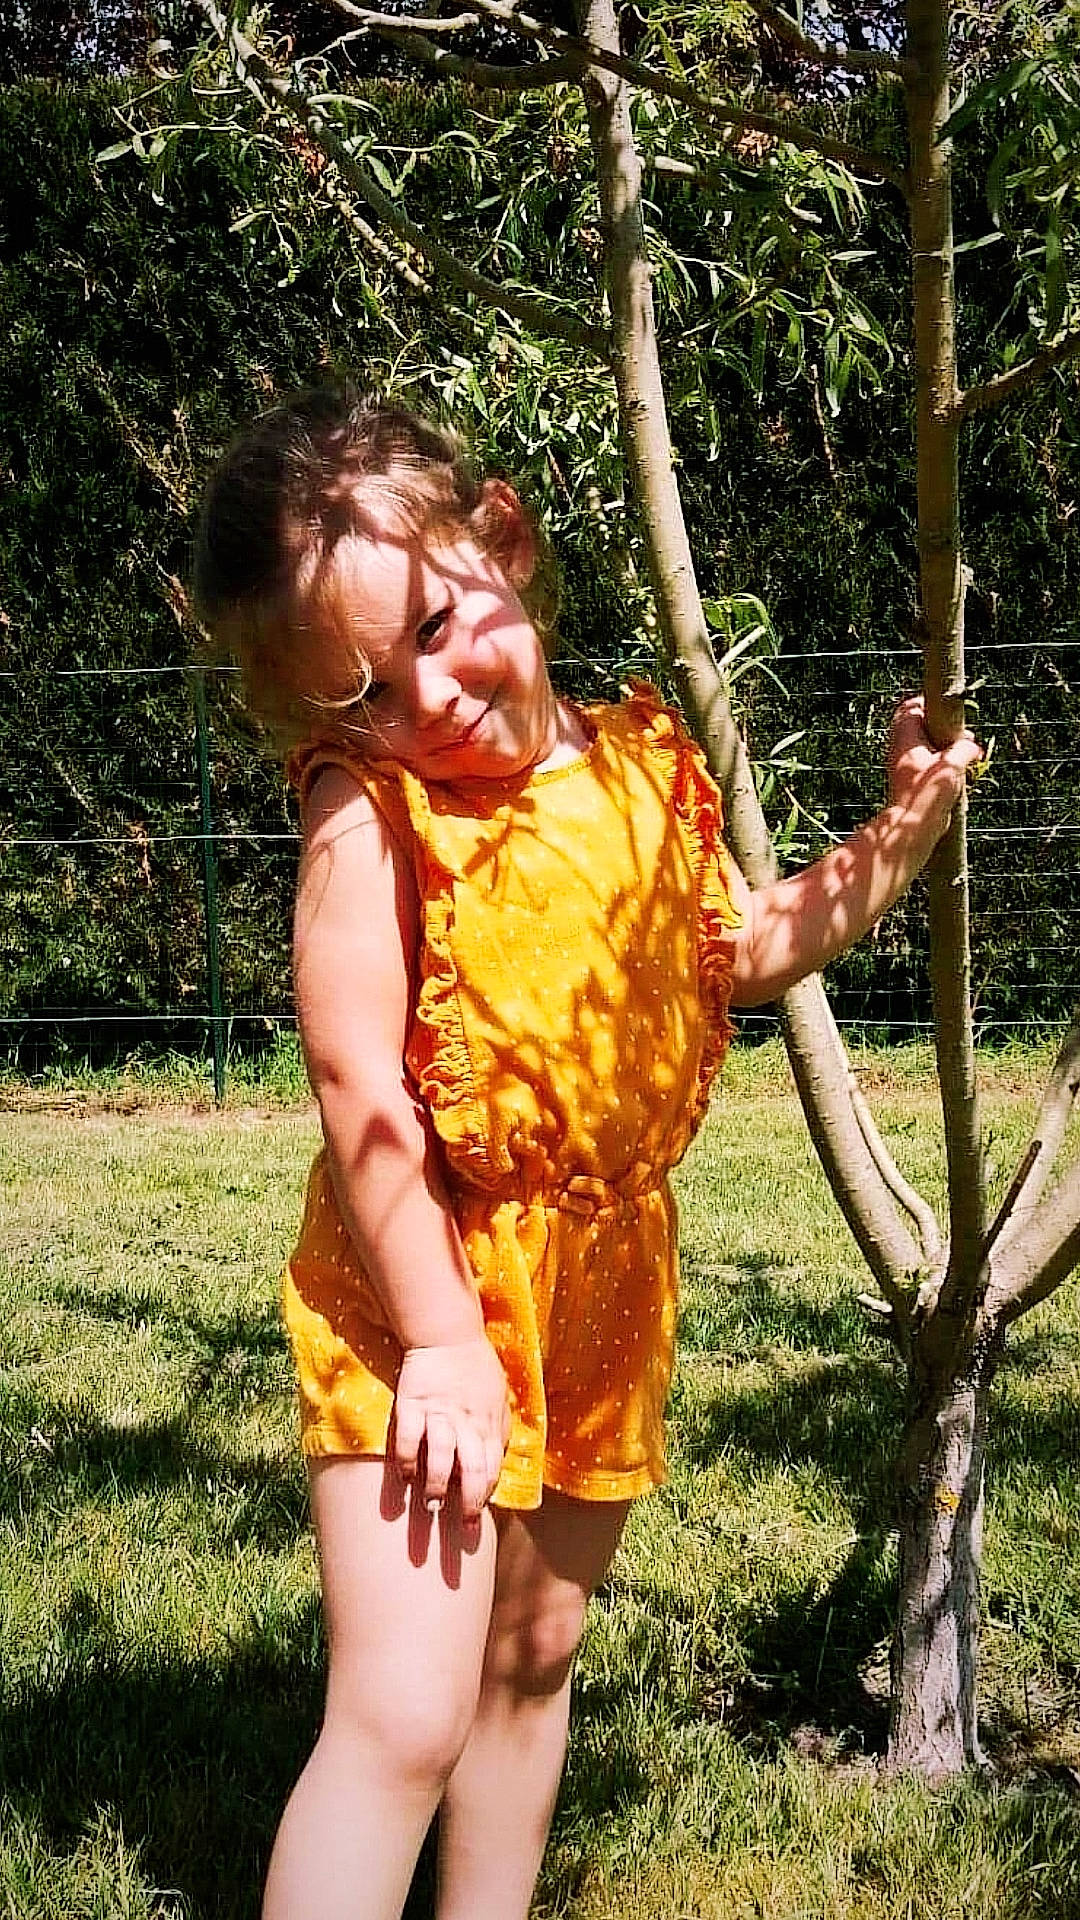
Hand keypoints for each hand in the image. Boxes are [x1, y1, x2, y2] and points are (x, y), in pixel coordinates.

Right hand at [392, 1336, 509, 1520]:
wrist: (448, 1335)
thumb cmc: (476, 1369)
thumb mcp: (499, 1399)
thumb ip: (499, 1431)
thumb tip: (499, 1462)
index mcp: (489, 1423)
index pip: (492, 1468)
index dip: (486, 1496)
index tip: (477, 1520)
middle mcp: (467, 1422)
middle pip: (472, 1469)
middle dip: (469, 1503)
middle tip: (462, 1528)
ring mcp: (440, 1413)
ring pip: (442, 1456)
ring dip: (437, 1485)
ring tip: (431, 1506)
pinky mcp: (413, 1404)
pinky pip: (409, 1437)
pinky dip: (408, 1460)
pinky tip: (405, 1477)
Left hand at [886, 695, 982, 821]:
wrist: (913, 828)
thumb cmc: (929, 793)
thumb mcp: (953, 763)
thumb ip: (965, 748)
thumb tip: (971, 745)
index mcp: (905, 739)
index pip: (910, 708)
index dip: (929, 703)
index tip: (948, 708)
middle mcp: (900, 751)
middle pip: (917, 727)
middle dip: (941, 728)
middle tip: (961, 734)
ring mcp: (904, 768)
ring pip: (923, 748)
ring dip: (943, 748)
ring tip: (965, 755)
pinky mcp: (911, 784)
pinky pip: (927, 766)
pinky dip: (941, 765)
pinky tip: (959, 774)